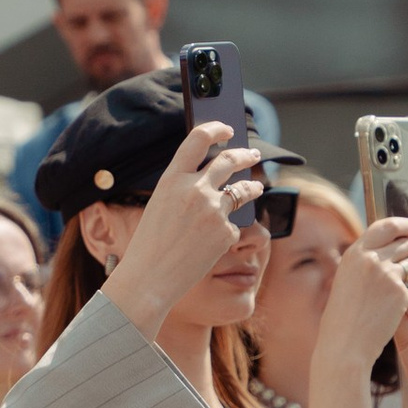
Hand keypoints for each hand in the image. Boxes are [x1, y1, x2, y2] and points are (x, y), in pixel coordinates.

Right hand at [104, 128, 270, 332]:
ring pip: (243, 189)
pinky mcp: (226, 232)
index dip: (216, 128)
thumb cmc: (150, 244)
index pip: (198, 138)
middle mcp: (195, 189)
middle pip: (229, 160)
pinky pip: (233, 226)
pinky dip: (226, 232)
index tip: (227, 129)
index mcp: (172, 178)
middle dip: (245, 155)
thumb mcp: (160, 204)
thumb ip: (183, 187)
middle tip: (252, 154)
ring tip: (256, 186)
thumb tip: (213, 176)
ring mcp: (213, 210)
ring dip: (252, 185)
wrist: (151, 278)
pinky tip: (212, 243)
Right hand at [308, 214, 407, 390]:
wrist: (344, 344)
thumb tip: (376, 253)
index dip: (402, 224)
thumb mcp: (346, 282)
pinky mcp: (399, 292)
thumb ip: (362, 265)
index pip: (383, 226)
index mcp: (355, 253)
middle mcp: (370, 259)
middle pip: (404, 241)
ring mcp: (385, 274)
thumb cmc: (343, 319)